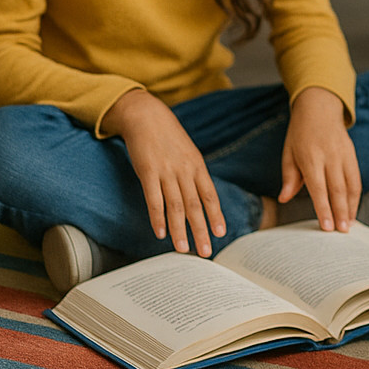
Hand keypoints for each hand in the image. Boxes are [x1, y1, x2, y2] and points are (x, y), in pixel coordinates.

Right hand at [102, 89, 225, 255]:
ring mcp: (166, 171)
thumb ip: (193, 174)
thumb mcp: (188, 153)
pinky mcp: (147, 171)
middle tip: (206, 252)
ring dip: (180, 230)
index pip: (210, 196)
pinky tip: (160, 233)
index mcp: (198, 166)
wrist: (146, 116)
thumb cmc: (168, 137)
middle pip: (196, 206)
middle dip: (202, 230)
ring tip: (183, 249)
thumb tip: (199, 196)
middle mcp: (185, 170)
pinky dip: (157, 217)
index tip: (221, 234)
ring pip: (176, 206)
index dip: (216, 216)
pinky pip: (154, 199)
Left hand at [279, 87, 360, 231]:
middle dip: (340, 212)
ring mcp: (344, 154)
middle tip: (342, 232)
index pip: (318, 188)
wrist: (319, 108)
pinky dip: (356, 195)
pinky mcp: (352, 153)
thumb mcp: (288, 152)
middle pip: (338, 189)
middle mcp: (330, 156)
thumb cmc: (300, 133)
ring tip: (349, 224)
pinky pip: (356, 178)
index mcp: (311, 157)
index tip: (326, 227)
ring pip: (351, 185)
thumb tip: (285, 198)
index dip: (323, 208)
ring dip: (351, 206)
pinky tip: (352, 209)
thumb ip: (290, 177)